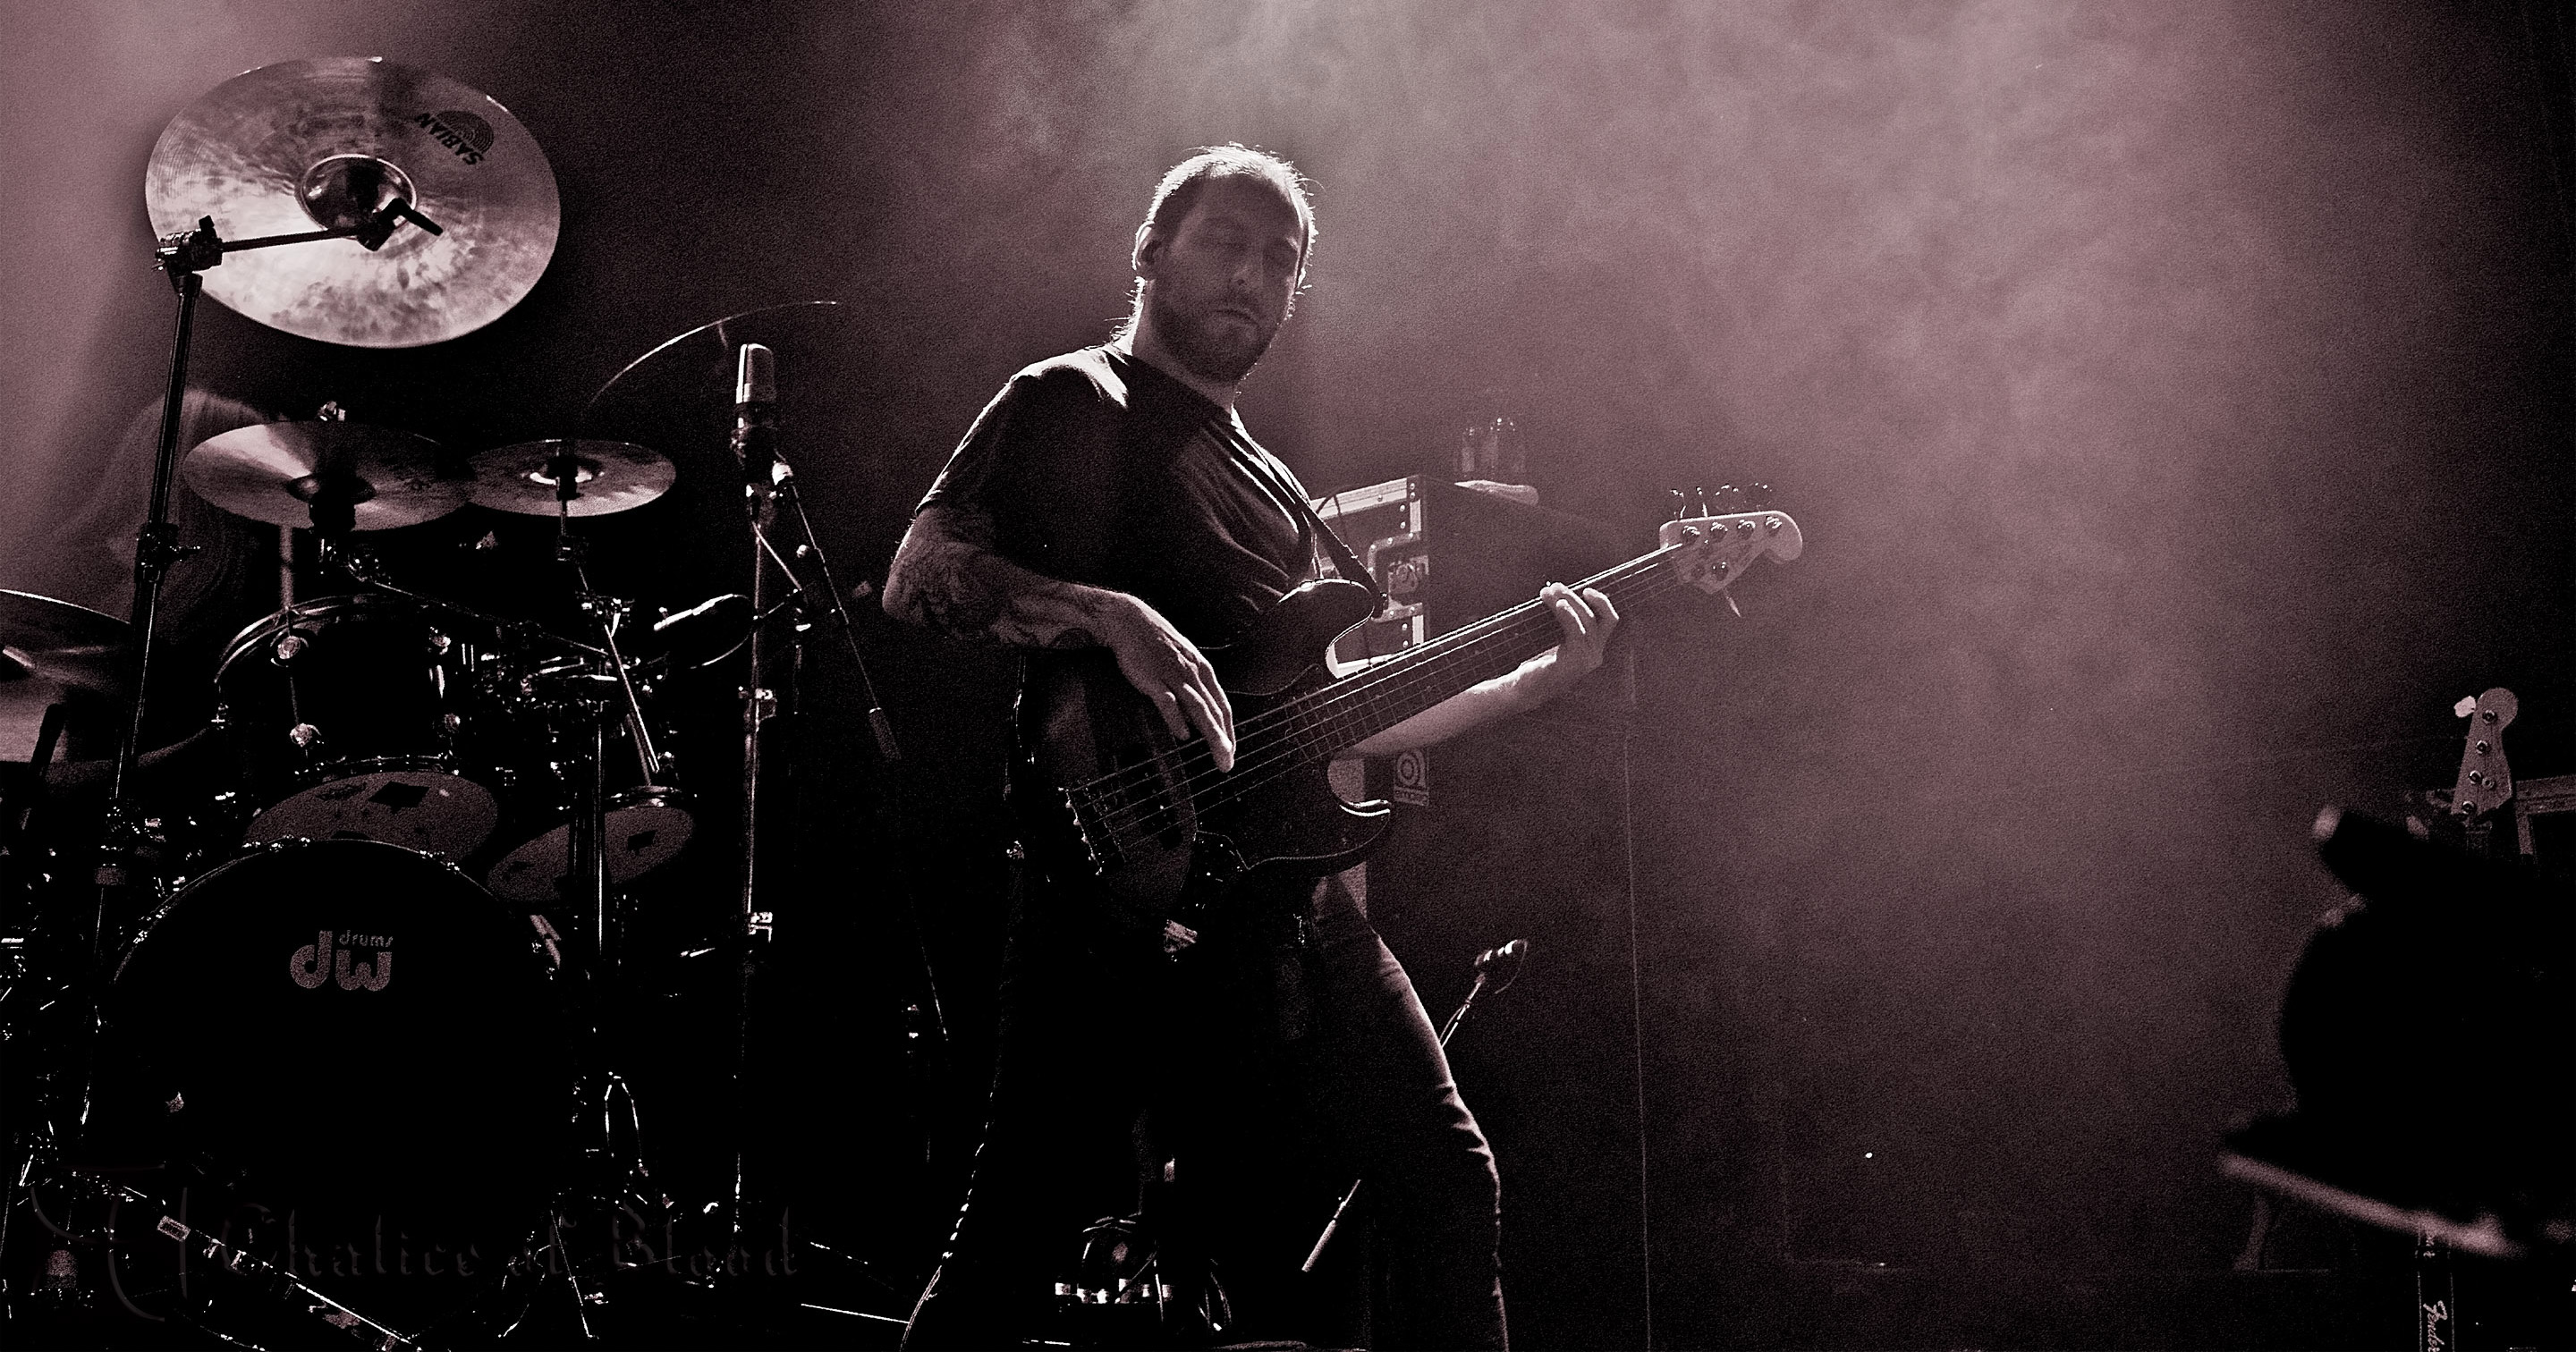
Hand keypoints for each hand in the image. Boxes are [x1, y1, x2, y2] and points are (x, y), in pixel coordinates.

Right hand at [1098, 594, 1236, 770]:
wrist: (1130, 621)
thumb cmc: (1155, 643)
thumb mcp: (1181, 662)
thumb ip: (1190, 688)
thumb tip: (1194, 716)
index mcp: (1202, 670)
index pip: (1222, 706)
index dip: (1229, 731)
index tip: (1231, 751)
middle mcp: (1193, 674)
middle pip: (1214, 711)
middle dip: (1224, 740)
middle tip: (1227, 763)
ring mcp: (1174, 676)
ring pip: (1199, 709)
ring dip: (1212, 734)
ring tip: (1219, 754)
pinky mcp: (1154, 678)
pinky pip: (1168, 702)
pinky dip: (1177, 719)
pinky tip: (1183, 735)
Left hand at [1521, 582, 1619, 704]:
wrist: (1524, 691)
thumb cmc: (1537, 666)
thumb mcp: (1555, 643)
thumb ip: (1564, 626)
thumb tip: (1558, 593)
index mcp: (1593, 650)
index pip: (1608, 620)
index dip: (1601, 602)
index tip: (1585, 589)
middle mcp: (1595, 655)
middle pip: (1596, 617)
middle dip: (1575, 597)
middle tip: (1555, 586)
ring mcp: (1587, 660)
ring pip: (1586, 620)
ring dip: (1567, 601)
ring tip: (1549, 592)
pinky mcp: (1575, 661)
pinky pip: (1576, 630)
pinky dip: (1568, 614)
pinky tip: (1558, 604)